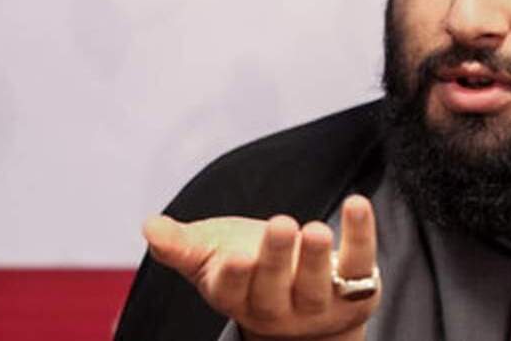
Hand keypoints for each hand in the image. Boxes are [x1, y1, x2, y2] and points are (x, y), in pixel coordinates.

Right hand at [142, 195, 379, 340]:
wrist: (306, 307)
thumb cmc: (251, 269)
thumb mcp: (213, 254)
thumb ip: (183, 244)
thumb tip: (150, 227)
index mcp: (237, 297)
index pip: (231, 293)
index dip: (234, 277)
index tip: (234, 256)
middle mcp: (277, 308)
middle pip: (274, 288)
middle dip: (277, 258)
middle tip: (282, 223)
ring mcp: (317, 303)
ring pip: (315, 285)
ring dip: (315, 256)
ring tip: (315, 228)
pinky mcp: (355, 289)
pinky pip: (360, 264)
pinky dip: (360, 234)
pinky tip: (356, 203)